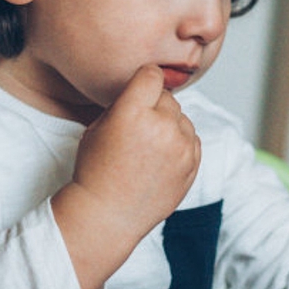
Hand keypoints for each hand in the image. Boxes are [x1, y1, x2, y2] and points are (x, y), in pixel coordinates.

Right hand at [51, 65, 200, 288]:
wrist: (108, 214)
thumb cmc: (96, 171)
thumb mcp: (98, 126)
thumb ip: (125, 104)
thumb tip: (144, 89)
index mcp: (133, 112)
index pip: (152, 74)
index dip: (144, 79)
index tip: (140, 86)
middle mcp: (161, 126)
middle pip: (168, 97)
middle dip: (154, 106)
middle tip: (138, 126)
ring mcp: (180, 146)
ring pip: (182, 117)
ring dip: (169, 124)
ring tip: (148, 146)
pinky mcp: (192, 164)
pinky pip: (192, 138)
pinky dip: (180, 143)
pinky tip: (160, 157)